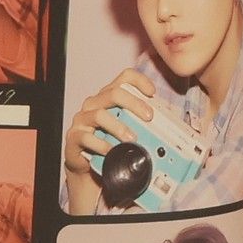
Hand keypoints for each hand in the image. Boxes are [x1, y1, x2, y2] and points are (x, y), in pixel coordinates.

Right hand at [62, 70, 156, 215]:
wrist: (87, 165)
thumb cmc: (110, 143)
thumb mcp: (127, 129)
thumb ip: (140, 122)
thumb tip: (169, 124)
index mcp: (108, 97)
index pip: (123, 78)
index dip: (139, 81)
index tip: (152, 93)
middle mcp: (93, 104)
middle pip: (113, 93)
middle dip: (134, 104)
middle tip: (149, 117)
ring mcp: (82, 120)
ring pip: (99, 114)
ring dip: (119, 127)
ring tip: (132, 138)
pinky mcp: (74, 137)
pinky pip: (87, 137)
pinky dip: (102, 145)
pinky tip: (112, 151)